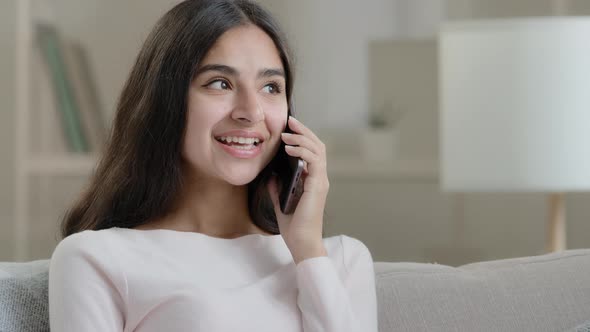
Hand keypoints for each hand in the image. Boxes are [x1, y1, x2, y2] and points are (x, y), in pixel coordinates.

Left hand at [267, 116, 328, 263]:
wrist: (301, 243)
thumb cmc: (293, 226)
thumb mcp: (280, 202)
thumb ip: (277, 188)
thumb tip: (270, 175)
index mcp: (313, 180)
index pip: (312, 151)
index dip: (302, 138)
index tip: (288, 128)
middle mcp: (320, 178)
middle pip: (317, 145)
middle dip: (304, 131)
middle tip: (290, 121)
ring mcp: (321, 181)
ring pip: (317, 150)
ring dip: (302, 138)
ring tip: (287, 134)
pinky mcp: (317, 186)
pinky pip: (314, 161)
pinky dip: (302, 151)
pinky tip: (289, 149)